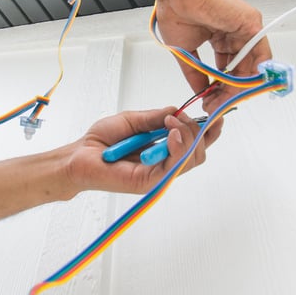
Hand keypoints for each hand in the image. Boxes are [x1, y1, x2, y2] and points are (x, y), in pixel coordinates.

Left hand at [64, 107, 222, 194]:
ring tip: (172, 124)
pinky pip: (174, 167)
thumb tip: (178, 112)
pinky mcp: (150, 182)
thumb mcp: (133, 120)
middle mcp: (165, 165)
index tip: (216, 115)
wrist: (79, 156)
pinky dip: (178, 148)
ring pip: (191, 160)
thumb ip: (156, 118)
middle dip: (199, 131)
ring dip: (189, 137)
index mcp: (164, 150)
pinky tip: (172, 134)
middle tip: (180, 119)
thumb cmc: (102, 140)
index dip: (209, 131)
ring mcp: (159, 175)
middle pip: (199, 153)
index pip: (196, 144)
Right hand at [147, 0, 272, 112]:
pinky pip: (261, 54)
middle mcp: (234, 34)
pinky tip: (243, 87)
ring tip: (226, 100)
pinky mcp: (251, 24)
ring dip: (240, 87)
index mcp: (219, 37)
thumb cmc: (176, 11)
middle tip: (218, 106)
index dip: (220, 88)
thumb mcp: (185, 52)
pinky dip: (255, 73)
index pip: (227, 69)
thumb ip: (196, 74)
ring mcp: (244, 29)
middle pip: (240, 70)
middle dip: (229, 91)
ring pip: (251, 65)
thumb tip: (201, 91)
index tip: (212, 102)